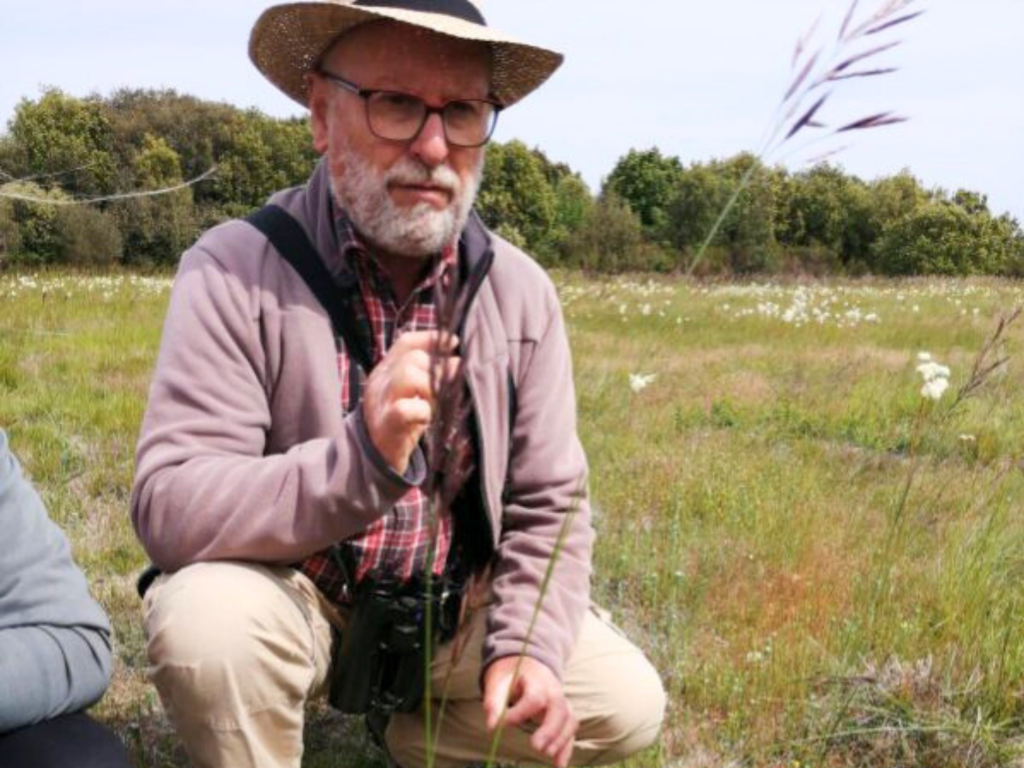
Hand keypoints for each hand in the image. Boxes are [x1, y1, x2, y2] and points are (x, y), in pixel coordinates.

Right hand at [361, 330, 459, 474]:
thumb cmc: (401, 423)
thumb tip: (456, 360)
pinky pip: (405, 409)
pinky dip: (423, 411)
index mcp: (385, 371)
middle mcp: (380, 382)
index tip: (453, 343)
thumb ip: (427, 376)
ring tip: (438, 401)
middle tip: (450, 383)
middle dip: (437, 368)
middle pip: (411, 359)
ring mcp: (381, 402)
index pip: (406, 343)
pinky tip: (428, 418)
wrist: (377, 458)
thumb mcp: (412, 394)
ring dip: (431, 386)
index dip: (431, 339)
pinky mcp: (387, 425)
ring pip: (407, 375)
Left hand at [483, 656, 577, 767]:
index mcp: (536, 679)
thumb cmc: (510, 674)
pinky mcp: (563, 714)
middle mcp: (553, 690)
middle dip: (550, 729)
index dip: (519, 713)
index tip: (500, 725)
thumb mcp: (498, 681)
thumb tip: (492, 726)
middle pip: (559, 709)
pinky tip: (559, 764)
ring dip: (561, 739)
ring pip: (569, 719)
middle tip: (536, 746)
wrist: (526, 662)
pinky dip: (567, 747)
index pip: (534, 698)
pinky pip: (570, 730)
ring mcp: (561, 702)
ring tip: (548, 756)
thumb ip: (494, 702)